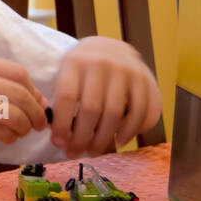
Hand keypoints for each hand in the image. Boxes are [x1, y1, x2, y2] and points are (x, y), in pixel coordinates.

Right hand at [0, 53, 48, 158]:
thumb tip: (41, 99)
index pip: (18, 72)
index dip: (34, 91)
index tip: (37, 106)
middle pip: (20, 93)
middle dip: (35, 112)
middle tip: (38, 125)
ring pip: (14, 114)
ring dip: (25, 127)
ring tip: (21, 132)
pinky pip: (1, 132)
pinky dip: (10, 138)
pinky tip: (5, 138)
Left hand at [48, 36, 161, 154]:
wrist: (111, 47)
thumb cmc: (83, 70)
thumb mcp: (67, 75)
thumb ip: (61, 101)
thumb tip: (59, 137)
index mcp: (75, 62)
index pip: (66, 97)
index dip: (62, 124)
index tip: (58, 143)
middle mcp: (100, 64)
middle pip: (91, 109)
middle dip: (81, 137)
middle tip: (74, 153)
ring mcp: (124, 70)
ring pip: (114, 113)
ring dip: (103, 138)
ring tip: (93, 151)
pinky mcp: (143, 79)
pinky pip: (139, 111)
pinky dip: (129, 131)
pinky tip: (119, 141)